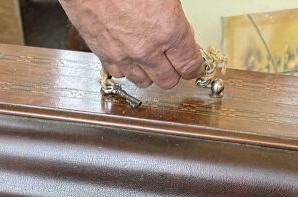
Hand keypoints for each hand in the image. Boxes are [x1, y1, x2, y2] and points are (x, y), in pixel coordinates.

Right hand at [59, 0, 202, 88]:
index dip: (194, 67)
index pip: (189, 64)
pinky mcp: (103, 54)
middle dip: (174, 72)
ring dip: (151, 73)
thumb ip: (172, 15)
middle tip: (175, 62)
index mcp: (168, 29)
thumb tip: (178, 26)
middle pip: (168, 80)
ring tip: (152, 60)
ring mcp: (123, 55)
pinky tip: (130, 56)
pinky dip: (127, 69)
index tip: (194, 66)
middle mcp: (146, 48)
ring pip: (144, 81)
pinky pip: (120, 74)